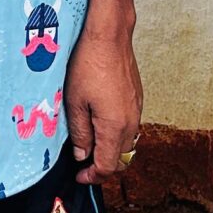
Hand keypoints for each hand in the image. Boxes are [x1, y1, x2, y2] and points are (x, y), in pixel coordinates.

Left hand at [64, 28, 142, 185]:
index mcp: (115, 127)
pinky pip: (131, 127)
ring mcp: (137, 110)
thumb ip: (80, 133)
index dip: (92, 176)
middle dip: (103, 167)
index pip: (108, 166)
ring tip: (90, 145)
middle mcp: (131, 122)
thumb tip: (83, 155)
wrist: (109, 36)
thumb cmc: (88, 64)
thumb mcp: (75, 102)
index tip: (78, 175)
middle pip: (122, 160)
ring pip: (128, 144)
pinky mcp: (137, 98)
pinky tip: (100, 125)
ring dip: (111, 151)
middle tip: (83, 164)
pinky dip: (117, 135)